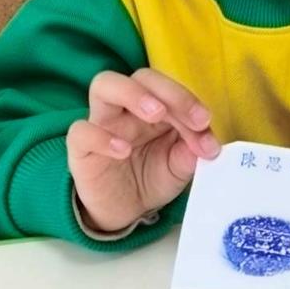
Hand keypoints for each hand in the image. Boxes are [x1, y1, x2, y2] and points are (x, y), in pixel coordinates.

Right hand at [66, 69, 219, 232]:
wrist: (124, 211)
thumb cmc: (151, 177)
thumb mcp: (179, 167)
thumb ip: (192, 152)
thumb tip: (209, 144)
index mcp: (154, 106)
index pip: (169, 89)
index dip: (189, 102)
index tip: (206, 124)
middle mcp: (126, 108)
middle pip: (141, 77)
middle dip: (169, 92)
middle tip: (193, 119)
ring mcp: (101, 123)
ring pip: (104, 85)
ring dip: (133, 94)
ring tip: (157, 114)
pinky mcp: (81, 148)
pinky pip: (81, 131)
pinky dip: (101, 137)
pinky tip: (123, 150)